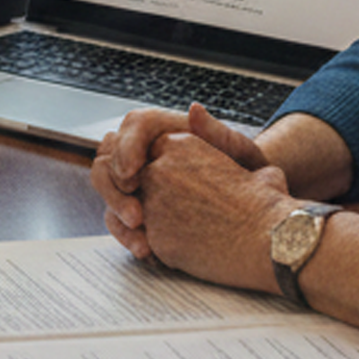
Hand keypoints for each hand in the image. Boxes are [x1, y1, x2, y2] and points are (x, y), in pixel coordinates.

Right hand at [93, 103, 266, 256]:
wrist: (251, 206)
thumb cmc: (247, 173)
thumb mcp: (242, 154)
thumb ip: (219, 134)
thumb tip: (195, 110)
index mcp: (167, 128)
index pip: (135, 125)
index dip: (127, 147)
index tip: (134, 171)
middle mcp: (143, 149)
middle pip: (109, 155)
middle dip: (115, 185)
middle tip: (135, 211)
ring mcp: (135, 179)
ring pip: (106, 186)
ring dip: (116, 209)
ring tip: (140, 229)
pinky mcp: (135, 206)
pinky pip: (117, 216)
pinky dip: (125, 233)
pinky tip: (144, 248)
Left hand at [131, 133, 292, 293]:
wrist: (273, 240)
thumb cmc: (266, 201)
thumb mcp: (246, 156)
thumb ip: (214, 135)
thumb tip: (193, 111)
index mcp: (179, 144)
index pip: (150, 155)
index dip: (161, 175)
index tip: (176, 189)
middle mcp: (158, 169)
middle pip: (136, 182)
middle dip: (149, 199)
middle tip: (179, 216)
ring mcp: (152, 203)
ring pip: (134, 212)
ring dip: (152, 224)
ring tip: (187, 234)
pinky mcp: (153, 236)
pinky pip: (144, 241)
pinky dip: (159, 248)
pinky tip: (187, 251)